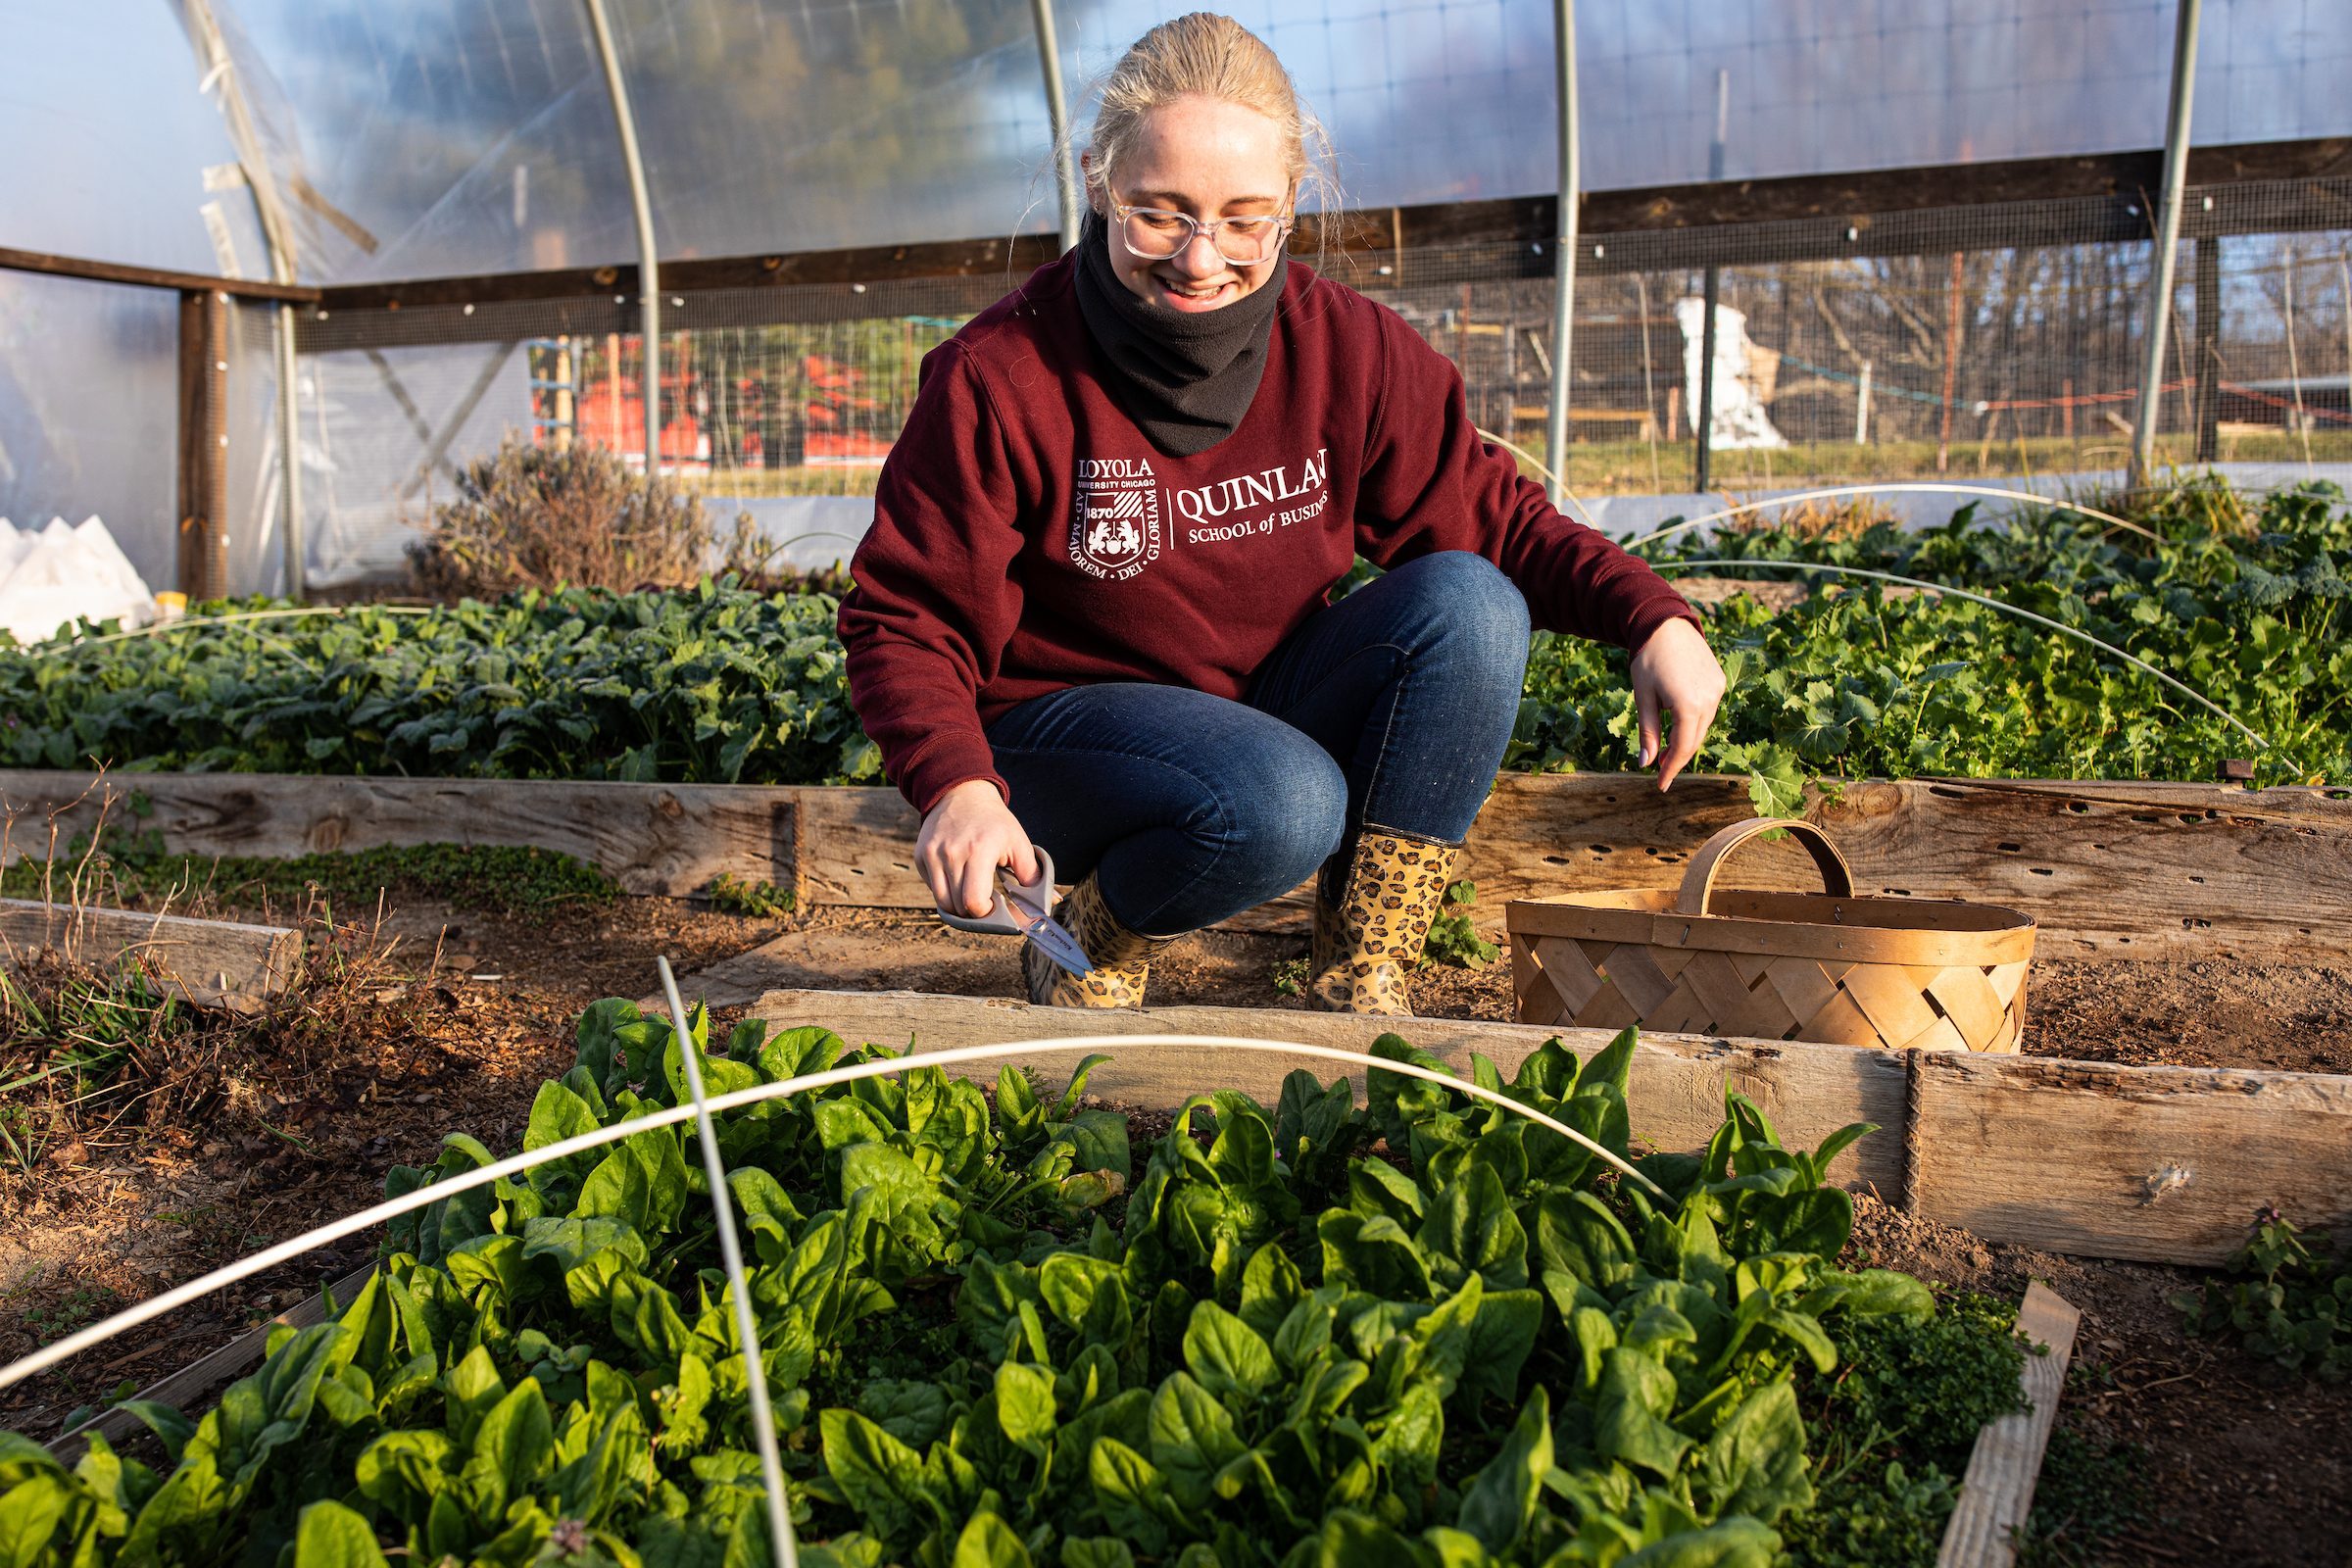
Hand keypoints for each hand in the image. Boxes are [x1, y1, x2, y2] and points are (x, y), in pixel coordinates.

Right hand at [916, 779, 1040, 918]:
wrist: (962, 793)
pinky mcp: (921, 856)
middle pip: (958, 907)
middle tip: (986, 901)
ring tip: (972, 891)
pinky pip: (933, 888)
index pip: (974, 902)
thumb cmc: (995, 821)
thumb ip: (1032, 876)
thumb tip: (1045, 904)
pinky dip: (946, 891)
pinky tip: (958, 876)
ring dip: (958, 905)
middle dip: (974, 912)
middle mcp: (952, 853)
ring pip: (942, 902)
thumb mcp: (1019, 842)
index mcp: (980, 850)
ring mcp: (933, 855)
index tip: (995, 905)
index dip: (986, 913)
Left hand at [1629, 618, 1725, 790]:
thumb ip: (1647, 732)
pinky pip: (1708, 710)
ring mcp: (1718, 689)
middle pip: (1695, 740)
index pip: (1682, 748)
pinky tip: (1681, 725)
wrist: (1664, 624)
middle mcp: (1710, 699)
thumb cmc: (1648, 660)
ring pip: (1703, 727)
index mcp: (1688, 705)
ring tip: (1668, 750)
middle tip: (1661, 771)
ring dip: (1686, 740)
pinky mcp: (1719, 682)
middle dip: (1678, 758)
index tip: (1660, 785)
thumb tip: (1645, 764)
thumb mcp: (1643, 698)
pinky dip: (1695, 722)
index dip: (1671, 769)